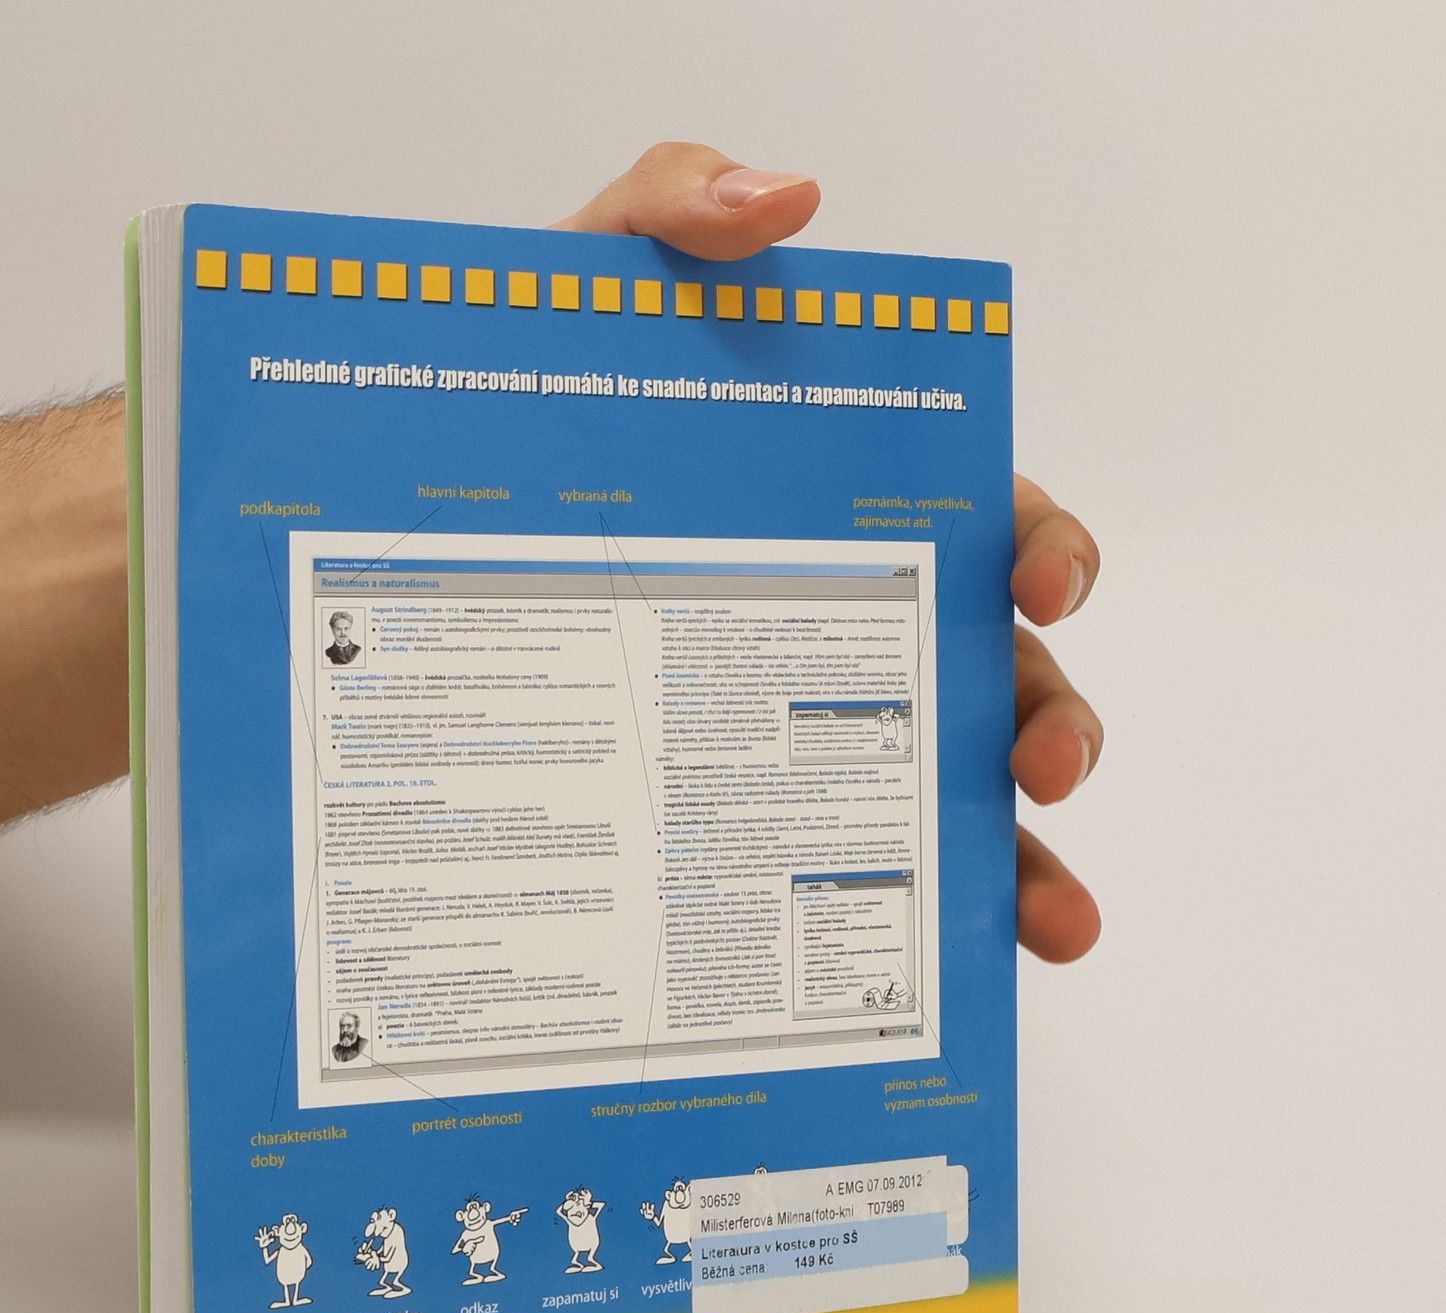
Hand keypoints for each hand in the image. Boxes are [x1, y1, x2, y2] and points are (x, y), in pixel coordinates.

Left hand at [559, 144, 1102, 962]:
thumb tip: (787, 198)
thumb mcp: (576, 296)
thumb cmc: (509, 431)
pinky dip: (921, 932)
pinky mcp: (744, 826)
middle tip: (1042, 759)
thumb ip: (672, 211)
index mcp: (847, 508)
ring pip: (950, 802)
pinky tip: (950, 981)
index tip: (1034, 579)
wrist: (390, 553)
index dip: (1038, 545)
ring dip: (1024, 860)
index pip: (980, 522)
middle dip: (1048, 717)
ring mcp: (803, 736)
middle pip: (993, 675)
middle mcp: (848, 626)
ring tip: (1054, 920)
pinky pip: (853, 888)